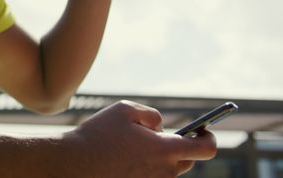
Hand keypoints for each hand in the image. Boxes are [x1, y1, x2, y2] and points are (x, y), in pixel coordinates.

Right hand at [63, 101, 216, 176]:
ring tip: (133, 149)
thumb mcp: (125, 110)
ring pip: (167, 171)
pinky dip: (144, 169)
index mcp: (165, 150)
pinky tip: (124, 161)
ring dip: (158, 159)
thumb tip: (161, 128)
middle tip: (157, 138)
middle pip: (186, 161)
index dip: (208, 138)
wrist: (73, 165)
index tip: (202, 131)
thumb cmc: (98, 135)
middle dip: (178, 147)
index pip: (206, 149)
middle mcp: (163, 172)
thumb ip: (152, 115)